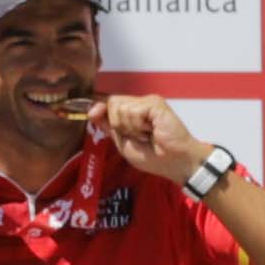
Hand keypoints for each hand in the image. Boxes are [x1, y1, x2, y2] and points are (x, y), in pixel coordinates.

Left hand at [92, 94, 208, 184]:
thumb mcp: (123, 142)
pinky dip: (138, 126)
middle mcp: (140, 104)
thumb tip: (92, 110)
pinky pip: (133, 111)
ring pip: (120, 108)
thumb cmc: (153, 157)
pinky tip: (152, 131)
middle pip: (113, 102)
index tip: (92, 114)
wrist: (173, 162)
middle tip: (137, 136)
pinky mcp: (155, 103)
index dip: (100, 109)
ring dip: (130, 128)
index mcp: (133, 112)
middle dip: (118, 125)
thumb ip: (109, 126)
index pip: (110, 103)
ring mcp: (148, 102)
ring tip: (147, 135)